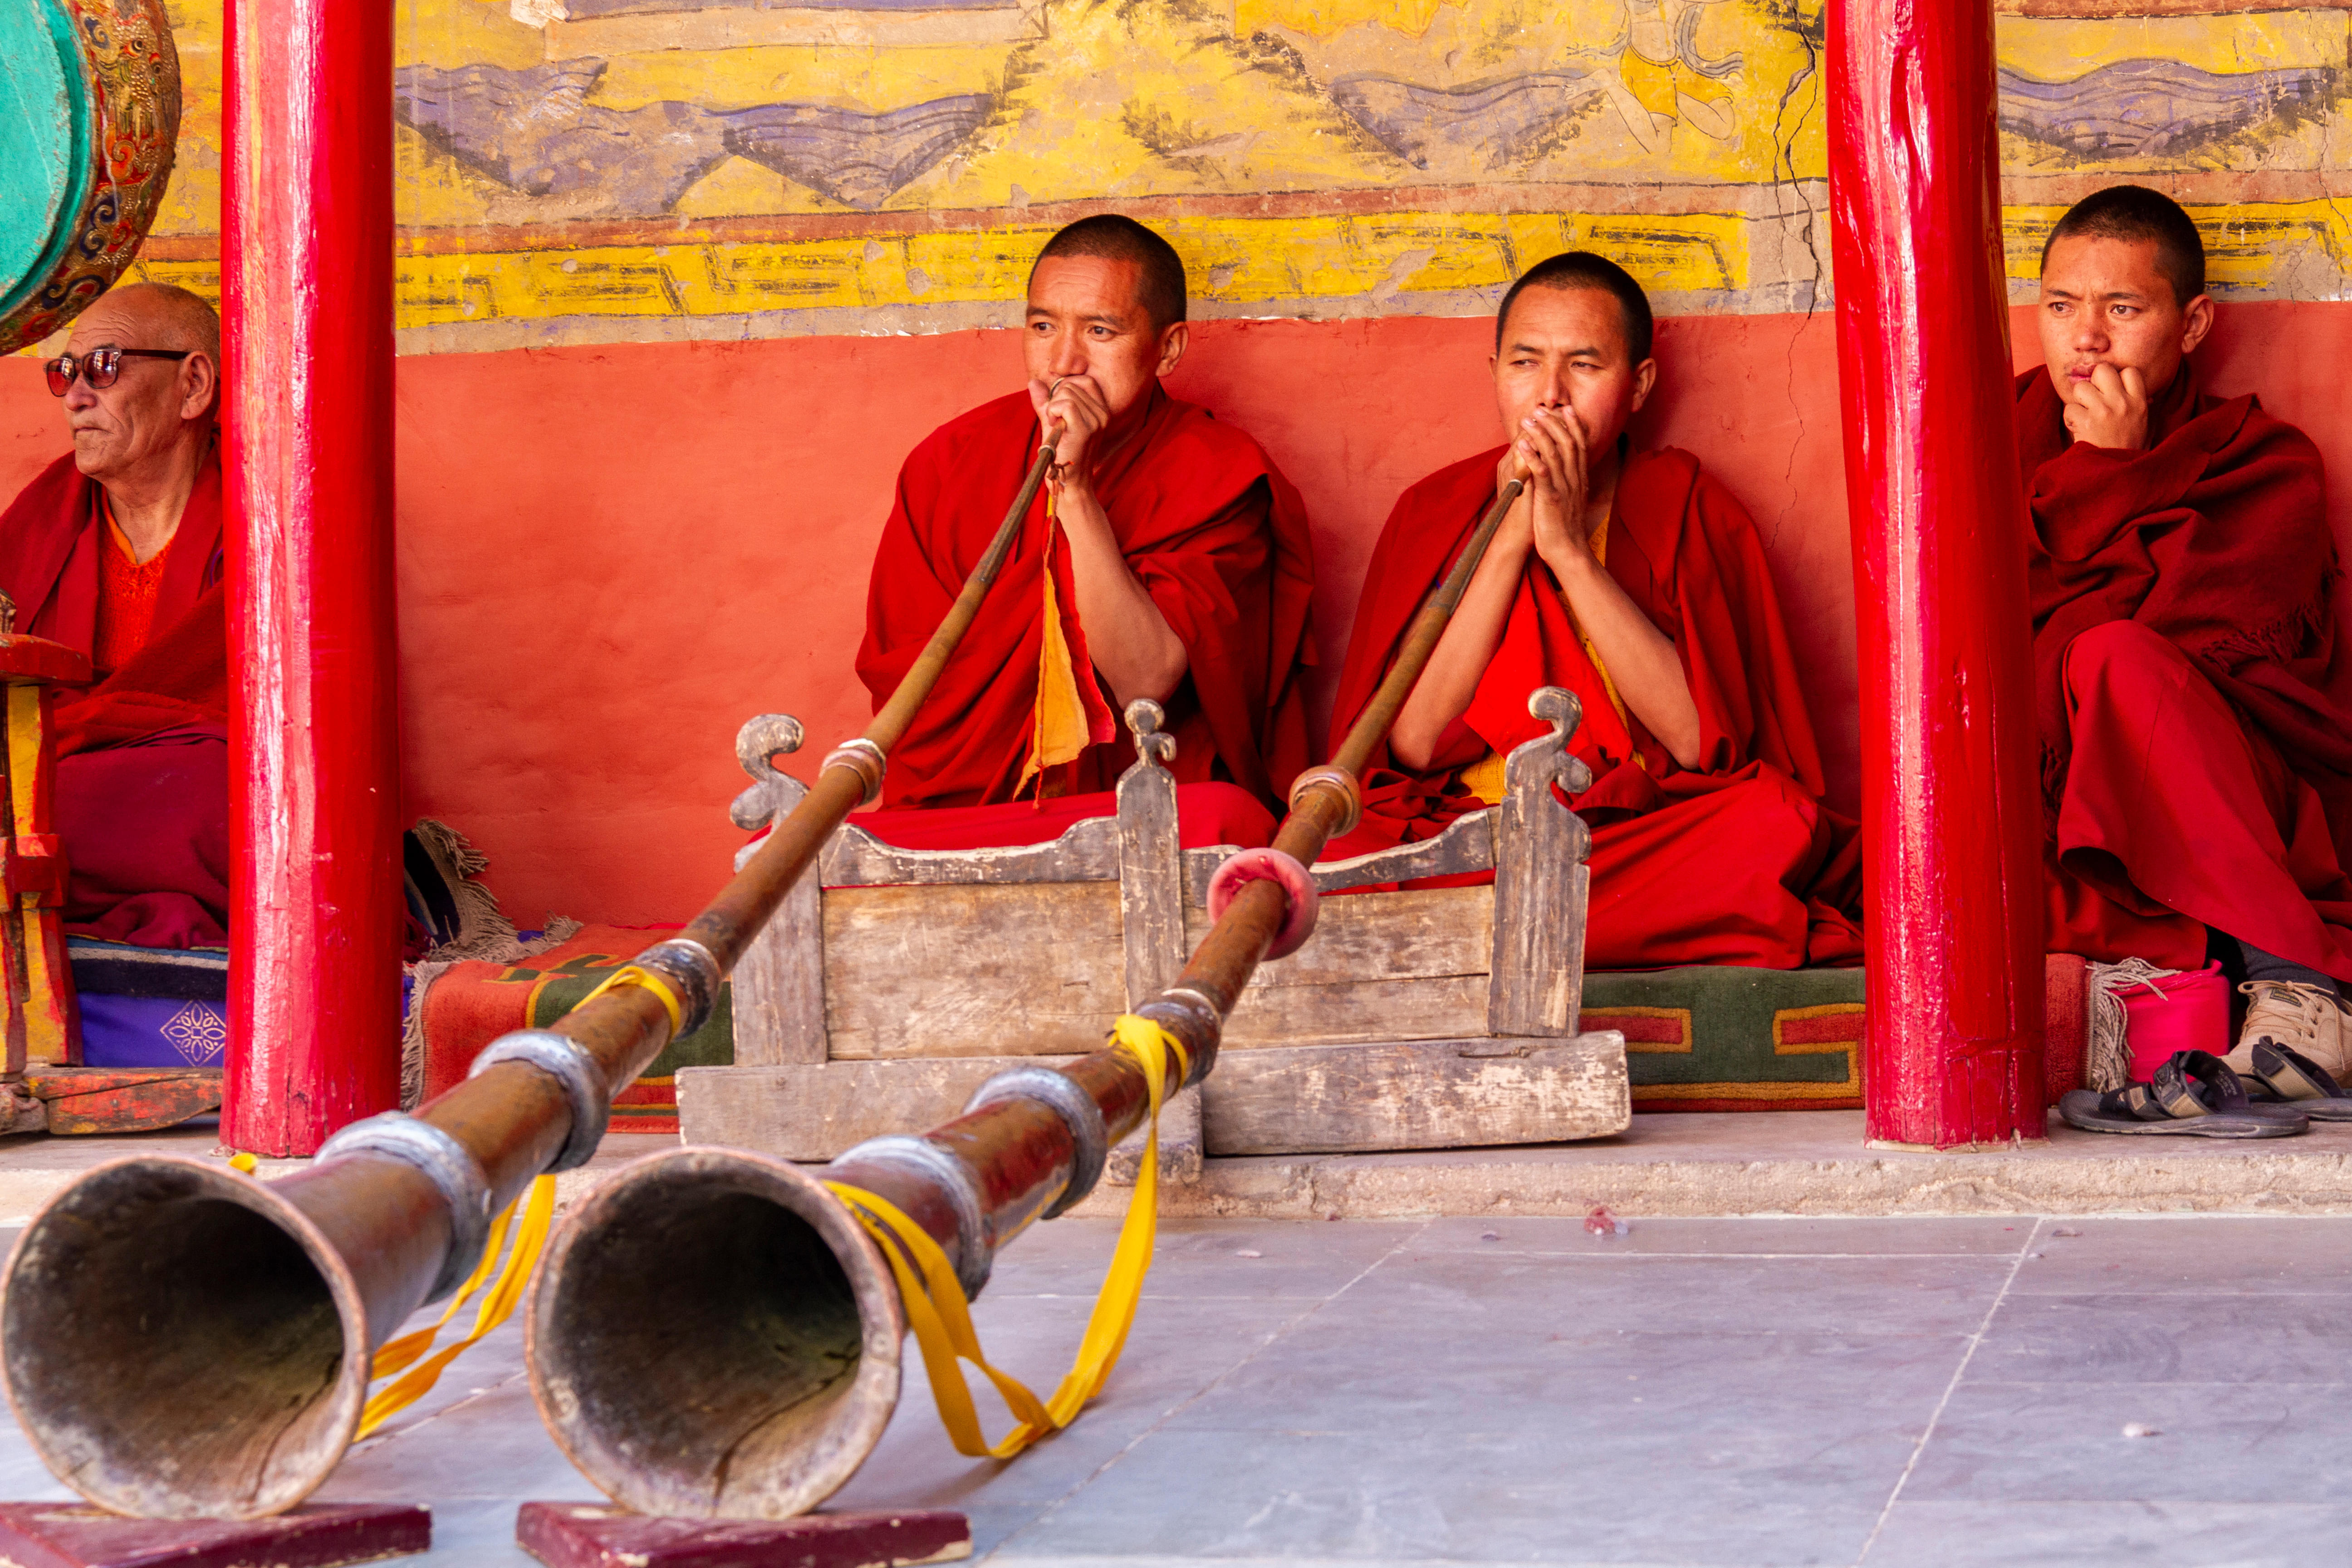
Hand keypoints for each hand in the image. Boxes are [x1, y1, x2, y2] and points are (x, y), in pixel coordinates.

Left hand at [1029, 374, 1110, 484]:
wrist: (1069, 481)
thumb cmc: (1062, 453)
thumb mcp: (1053, 421)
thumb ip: (1045, 401)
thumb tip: (1033, 381)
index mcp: (1100, 410)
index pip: (1086, 380)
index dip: (1066, 384)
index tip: (1056, 404)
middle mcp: (1102, 414)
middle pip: (1073, 384)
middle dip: (1056, 397)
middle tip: (1053, 418)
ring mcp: (1096, 421)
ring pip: (1067, 392)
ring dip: (1052, 405)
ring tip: (1054, 424)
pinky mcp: (1085, 430)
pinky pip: (1065, 404)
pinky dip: (1052, 410)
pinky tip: (1052, 424)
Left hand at [1511, 406, 1592, 575]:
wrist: (1567, 550)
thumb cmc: (1564, 526)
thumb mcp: (1570, 498)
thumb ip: (1569, 480)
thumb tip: (1566, 467)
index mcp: (1579, 478)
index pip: (1579, 445)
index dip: (1573, 425)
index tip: (1566, 408)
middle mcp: (1574, 479)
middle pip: (1567, 443)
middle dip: (1554, 423)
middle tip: (1541, 408)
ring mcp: (1563, 488)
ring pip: (1555, 454)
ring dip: (1541, 434)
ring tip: (1529, 419)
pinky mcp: (1551, 498)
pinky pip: (1542, 474)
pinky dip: (1533, 457)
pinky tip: (1523, 445)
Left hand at [2063, 364, 2148, 450]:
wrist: (2117, 473)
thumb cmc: (2126, 446)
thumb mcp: (2141, 422)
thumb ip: (2134, 400)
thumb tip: (2125, 380)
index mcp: (2139, 402)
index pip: (2129, 371)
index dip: (2117, 378)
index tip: (2112, 392)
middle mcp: (2122, 403)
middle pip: (2102, 370)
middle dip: (2093, 382)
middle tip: (2093, 400)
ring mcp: (2104, 411)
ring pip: (2081, 387)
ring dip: (2078, 402)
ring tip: (2086, 417)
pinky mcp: (2086, 422)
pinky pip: (2069, 408)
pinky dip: (2070, 419)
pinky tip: (2079, 429)